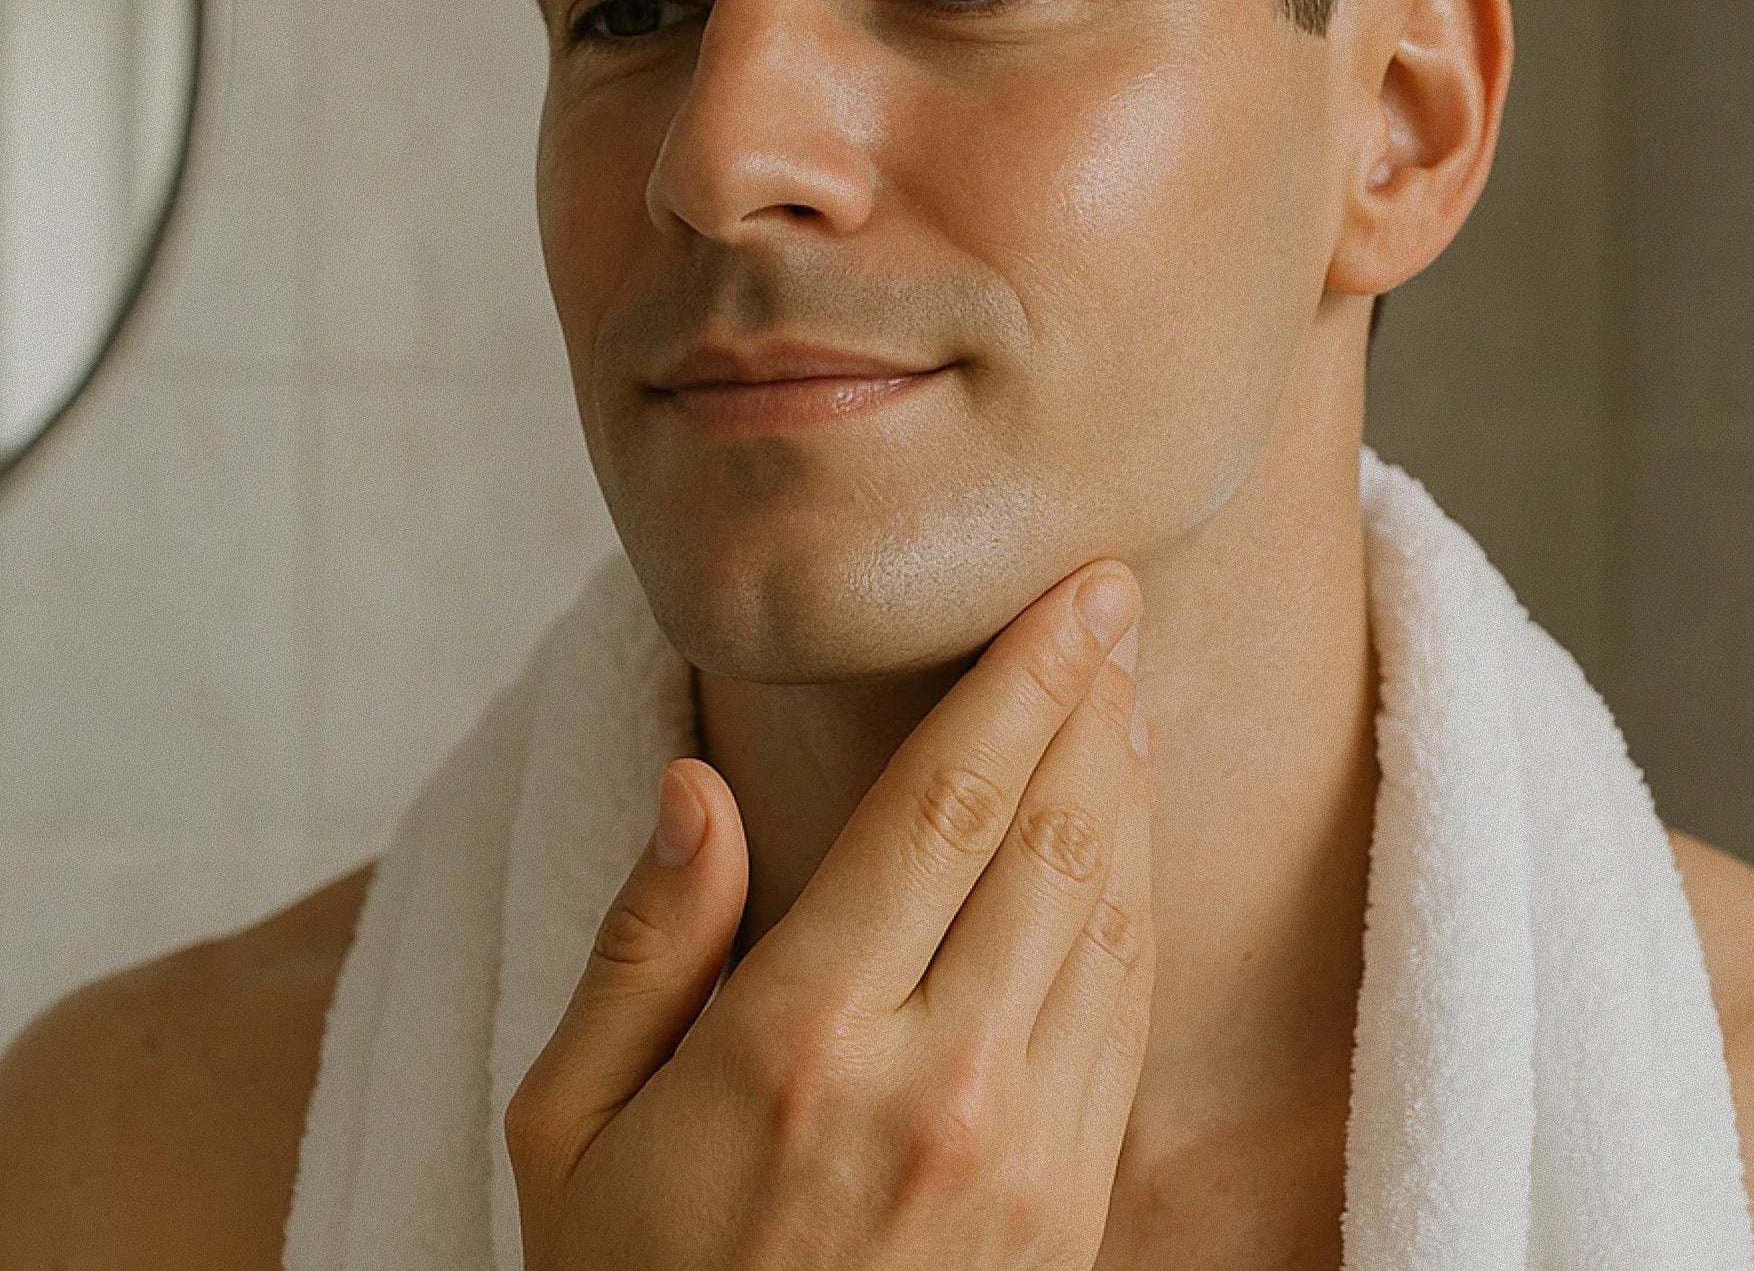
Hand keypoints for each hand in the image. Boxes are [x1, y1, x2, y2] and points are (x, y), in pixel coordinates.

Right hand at [504, 561, 1151, 1269]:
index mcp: (799, 1039)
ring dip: (1127, 784)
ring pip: (1110, 914)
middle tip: (1114, 606)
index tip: (1077, 591)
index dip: (1025, 677)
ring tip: (1124, 690)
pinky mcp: (1073, 1210)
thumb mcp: (571, 1130)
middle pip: (1053, 835)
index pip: (948, 804)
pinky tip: (1125, 838)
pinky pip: (1129, 1014)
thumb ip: (643, 947)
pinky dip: (1137, 901)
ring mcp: (1024, 1153)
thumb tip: (699, 786)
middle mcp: (935, 1082)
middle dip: (1093, 700)